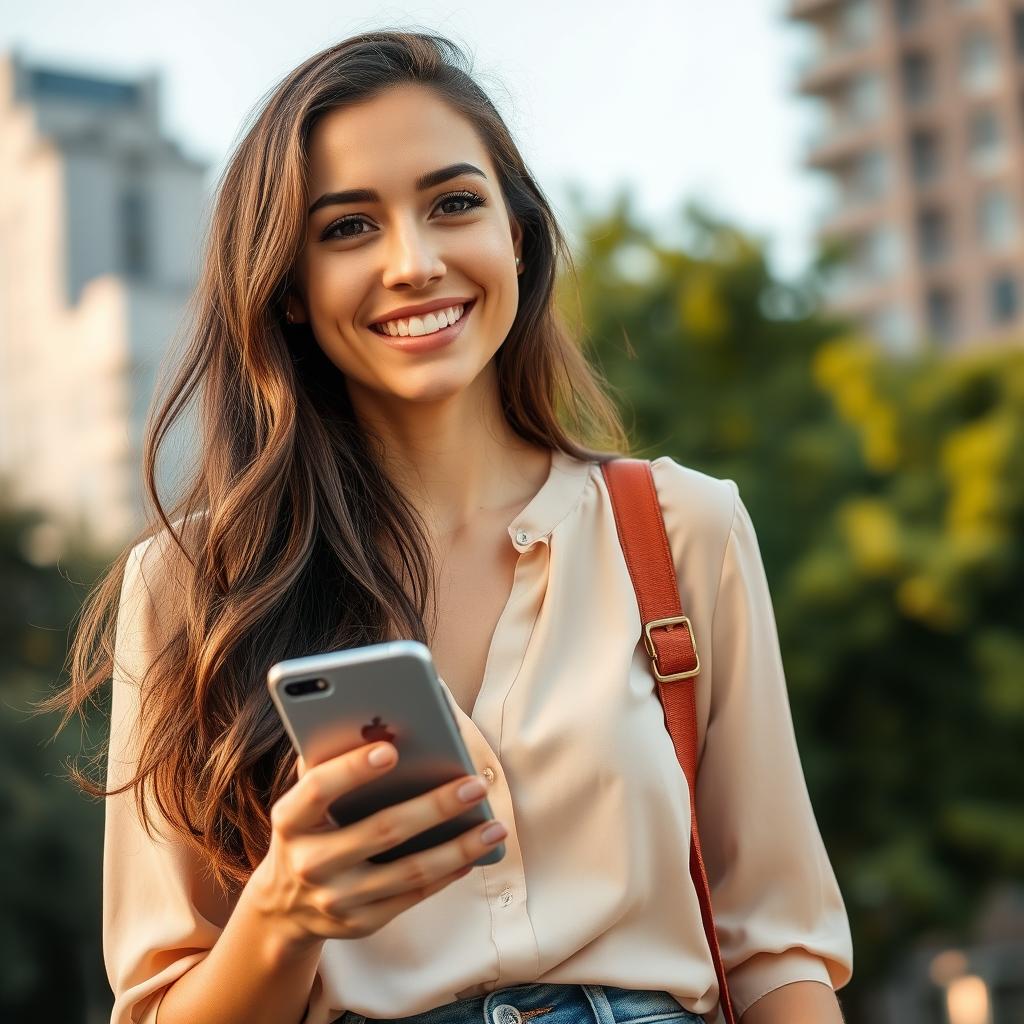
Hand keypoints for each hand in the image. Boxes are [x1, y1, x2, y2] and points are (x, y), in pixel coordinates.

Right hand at [248, 742, 505, 954]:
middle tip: (475, 785)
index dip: (352, 769)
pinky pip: (413, 896)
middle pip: (381, 831)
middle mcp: (309, 863)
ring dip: (458, 847)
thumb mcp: (305, 799)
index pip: (318, 790)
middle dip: (434, 806)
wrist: (284, 906)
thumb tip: (383, 723)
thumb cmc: (309, 829)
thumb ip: (331, 762)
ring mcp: (336, 899)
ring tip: (494, 826)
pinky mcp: (361, 923)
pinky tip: (475, 852)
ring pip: (409, 872)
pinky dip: (448, 872)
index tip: (392, 748)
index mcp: (290, 820)